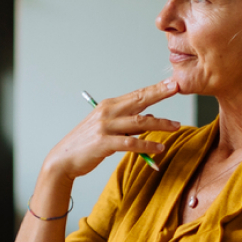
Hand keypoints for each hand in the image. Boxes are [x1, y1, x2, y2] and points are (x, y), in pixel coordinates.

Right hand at [40, 80, 182, 180]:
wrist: (64, 159)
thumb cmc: (87, 144)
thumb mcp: (107, 128)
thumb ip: (127, 122)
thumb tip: (150, 119)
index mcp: (108, 106)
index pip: (137, 94)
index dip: (155, 88)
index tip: (173, 82)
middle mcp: (107, 112)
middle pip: (139, 100)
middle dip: (160, 93)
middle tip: (177, 88)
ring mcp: (105, 127)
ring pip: (139, 122)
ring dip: (159, 124)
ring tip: (176, 126)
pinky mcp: (104, 143)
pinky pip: (131, 143)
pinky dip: (147, 146)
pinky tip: (159, 147)